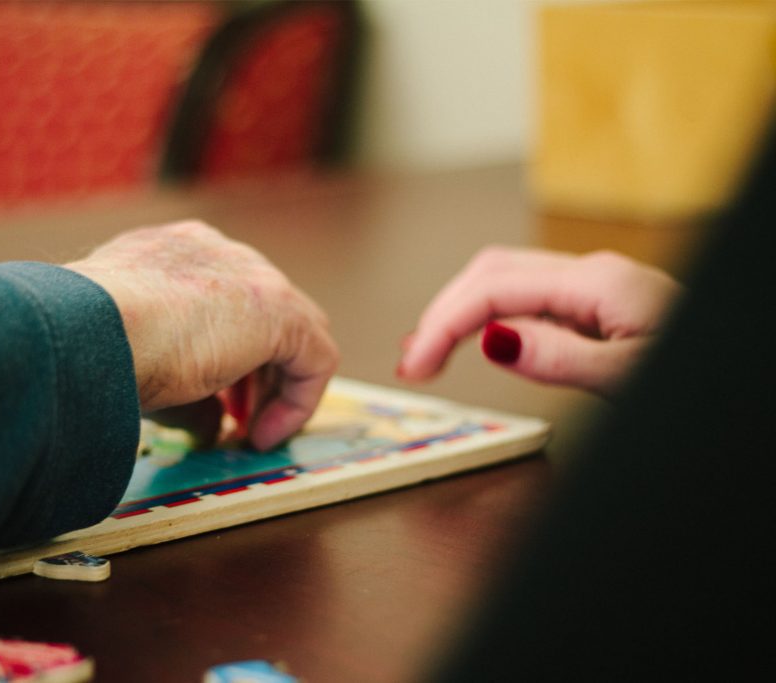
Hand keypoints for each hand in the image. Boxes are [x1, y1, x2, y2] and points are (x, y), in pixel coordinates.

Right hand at [65, 220, 338, 449]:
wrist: (91, 331)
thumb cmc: (97, 347)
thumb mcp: (142, 363)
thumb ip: (186, 390)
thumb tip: (212, 426)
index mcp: (173, 253)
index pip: (220, 299)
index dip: (224, 354)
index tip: (214, 398)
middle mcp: (215, 252)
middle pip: (261, 312)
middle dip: (254, 369)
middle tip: (237, 416)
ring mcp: (250, 272)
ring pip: (294, 330)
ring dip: (277, 386)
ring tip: (253, 431)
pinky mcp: (279, 307)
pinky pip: (314, 356)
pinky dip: (297, 400)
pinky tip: (264, 434)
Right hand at [397, 246, 681, 396]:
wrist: (742, 354)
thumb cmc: (696, 367)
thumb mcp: (631, 376)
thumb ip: (562, 358)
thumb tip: (493, 340)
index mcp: (595, 282)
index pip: (493, 289)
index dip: (442, 324)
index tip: (414, 367)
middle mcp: (588, 273)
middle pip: (489, 271)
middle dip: (440, 311)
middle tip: (412, 364)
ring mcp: (591, 285)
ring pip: (503, 278)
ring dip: (458, 310)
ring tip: (428, 351)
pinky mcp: (594, 302)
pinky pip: (526, 296)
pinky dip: (487, 316)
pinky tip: (475, 339)